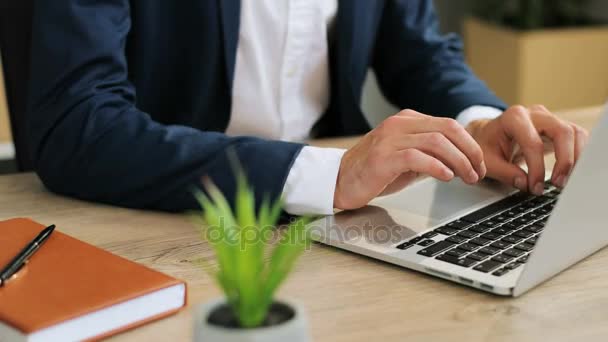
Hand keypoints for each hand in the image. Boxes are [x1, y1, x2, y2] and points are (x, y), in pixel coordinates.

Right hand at [334, 109, 485, 209]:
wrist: (338, 181)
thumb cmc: (372, 173)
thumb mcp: (406, 159)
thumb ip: (429, 154)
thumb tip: (460, 161)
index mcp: (406, 121)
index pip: (448, 124)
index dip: (469, 144)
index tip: (479, 164)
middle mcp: (399, 124)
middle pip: (447, 129)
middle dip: (470, 151)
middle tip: (478, 171)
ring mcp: (389, 139)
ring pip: (437, 142)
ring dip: (459, 161)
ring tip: (467, 177)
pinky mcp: (382, 157)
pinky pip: (417, 157)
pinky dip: (437, 167)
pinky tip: (446, 177)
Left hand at [466, 105, 588, 194]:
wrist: (488, 134)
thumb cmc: (487, 145)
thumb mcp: (488, 161)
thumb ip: (505, 173)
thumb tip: (525, 184)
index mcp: (513, 118)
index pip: (533, 143)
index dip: (537, 168)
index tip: (535, 187)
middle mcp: (534, 114)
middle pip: (562, 131)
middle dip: (564, 160)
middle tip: (558, 183)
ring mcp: (548, 119)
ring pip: (574, 133)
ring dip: (575, 158)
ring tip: (566, 179)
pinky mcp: (557, 127)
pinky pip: (576, 137)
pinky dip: (579, 154)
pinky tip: (572, 171)